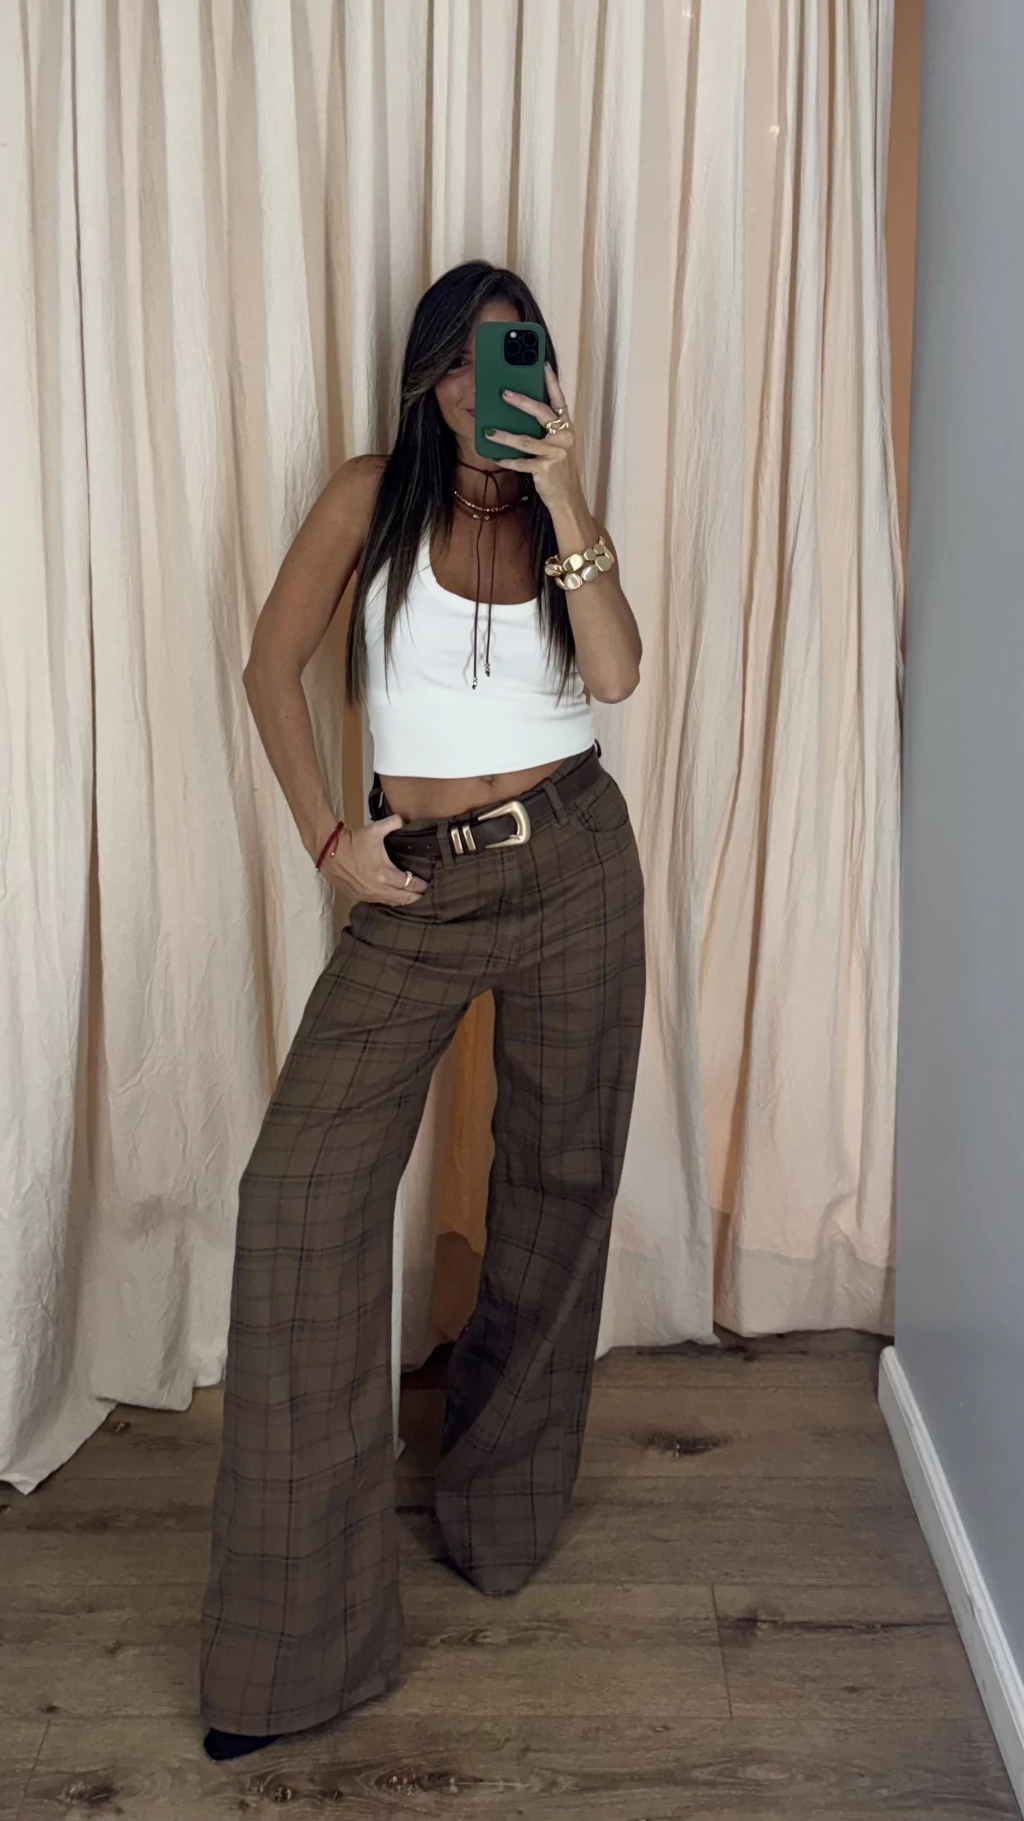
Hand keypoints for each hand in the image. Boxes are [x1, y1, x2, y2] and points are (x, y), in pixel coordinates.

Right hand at [319, 818, 427, 905]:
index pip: (409, 884)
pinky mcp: (358, 896)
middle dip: (415, 896)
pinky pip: (378, 902)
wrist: (328, 850)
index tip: (427, 884)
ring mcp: (367, 895)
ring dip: (402, 900)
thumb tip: (405, 820)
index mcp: (384, 874)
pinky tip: (393, 897)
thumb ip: (394, 823)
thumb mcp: (375, 829)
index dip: (420, 885)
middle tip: (423, 894)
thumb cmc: (353, 840)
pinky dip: (388, 900)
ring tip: (411, 897)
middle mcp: (377, 888)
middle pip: (402, 898)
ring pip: (390, 903)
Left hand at [481, 361, 583, 511]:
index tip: (542, 364)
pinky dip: (508, 460)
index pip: (559, 400)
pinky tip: (496, 457)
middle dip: (522, 402)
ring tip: (488, 431)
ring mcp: (555, 454)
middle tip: (504, 393)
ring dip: (504, 436)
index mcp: (567, 428)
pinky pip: (522, 463)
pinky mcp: (545, 470)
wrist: (568, 498)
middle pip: (542, 413)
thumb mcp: (557, 446)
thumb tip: (522, 412)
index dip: (551, 382)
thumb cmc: (559, 469)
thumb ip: (546, 430)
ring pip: (526, 441)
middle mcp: (563, 438)